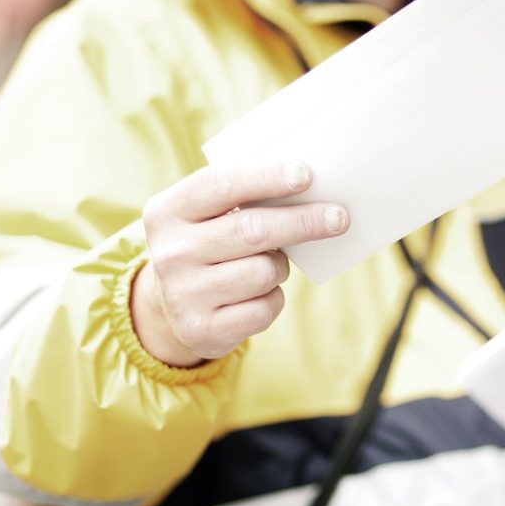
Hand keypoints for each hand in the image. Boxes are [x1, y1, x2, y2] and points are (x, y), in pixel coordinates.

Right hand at [131, 162, 348, 367]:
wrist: (172, 307)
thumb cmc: (208, 245)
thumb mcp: (207, 216)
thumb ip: (243, 197)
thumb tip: (307, 187)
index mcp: (165, 213)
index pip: (221, 185)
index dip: (266, 178)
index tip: (306, 175)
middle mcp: (169, 253)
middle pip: (252, 230)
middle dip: (303, 221)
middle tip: (339, 217)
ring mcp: (182, 295)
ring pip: (263, 271)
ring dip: (280, 266)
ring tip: (268, 263)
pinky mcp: (201, 330)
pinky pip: (264, 308)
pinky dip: (273, 298)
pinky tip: (258, 294)